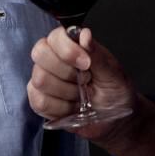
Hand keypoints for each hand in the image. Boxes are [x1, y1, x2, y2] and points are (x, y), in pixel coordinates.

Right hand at [27, 27, 134, 141]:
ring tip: (81, 96)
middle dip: (67, 72)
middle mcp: (54, 58)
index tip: (86, 63)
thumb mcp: (113, 73)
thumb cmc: (115, 92)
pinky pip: (39, 101)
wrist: (114, 120)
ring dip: (66, 92)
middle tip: (86, 81)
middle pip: (40, 54)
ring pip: (39, 79)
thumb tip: (84, 35)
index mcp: (73, 45)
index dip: (67, 50)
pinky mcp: (40, 100)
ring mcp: (44, 78)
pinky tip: (72, 107)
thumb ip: (96, 54)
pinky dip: (60, 108)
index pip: (55, 37)